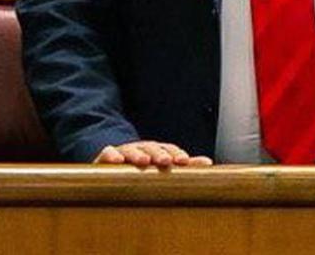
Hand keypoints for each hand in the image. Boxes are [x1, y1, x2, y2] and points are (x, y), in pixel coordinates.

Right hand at [94, 141, 212, 168]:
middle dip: (160, 154)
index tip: (184, 161)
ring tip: (143, 161)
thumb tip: (208, 162)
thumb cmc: (144, 166)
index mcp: (157, 150)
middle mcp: (142, 147)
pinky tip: (116, 161)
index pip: (169, 149)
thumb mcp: (162, 165)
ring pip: (132, 150)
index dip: (176, 154)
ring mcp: (125, 150)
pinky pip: (108, 152)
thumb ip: (184, 165)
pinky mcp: (106, 156)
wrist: (115, 159)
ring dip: (138, 154)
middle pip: (152, 148)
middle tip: (166, 161)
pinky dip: (111, 155)